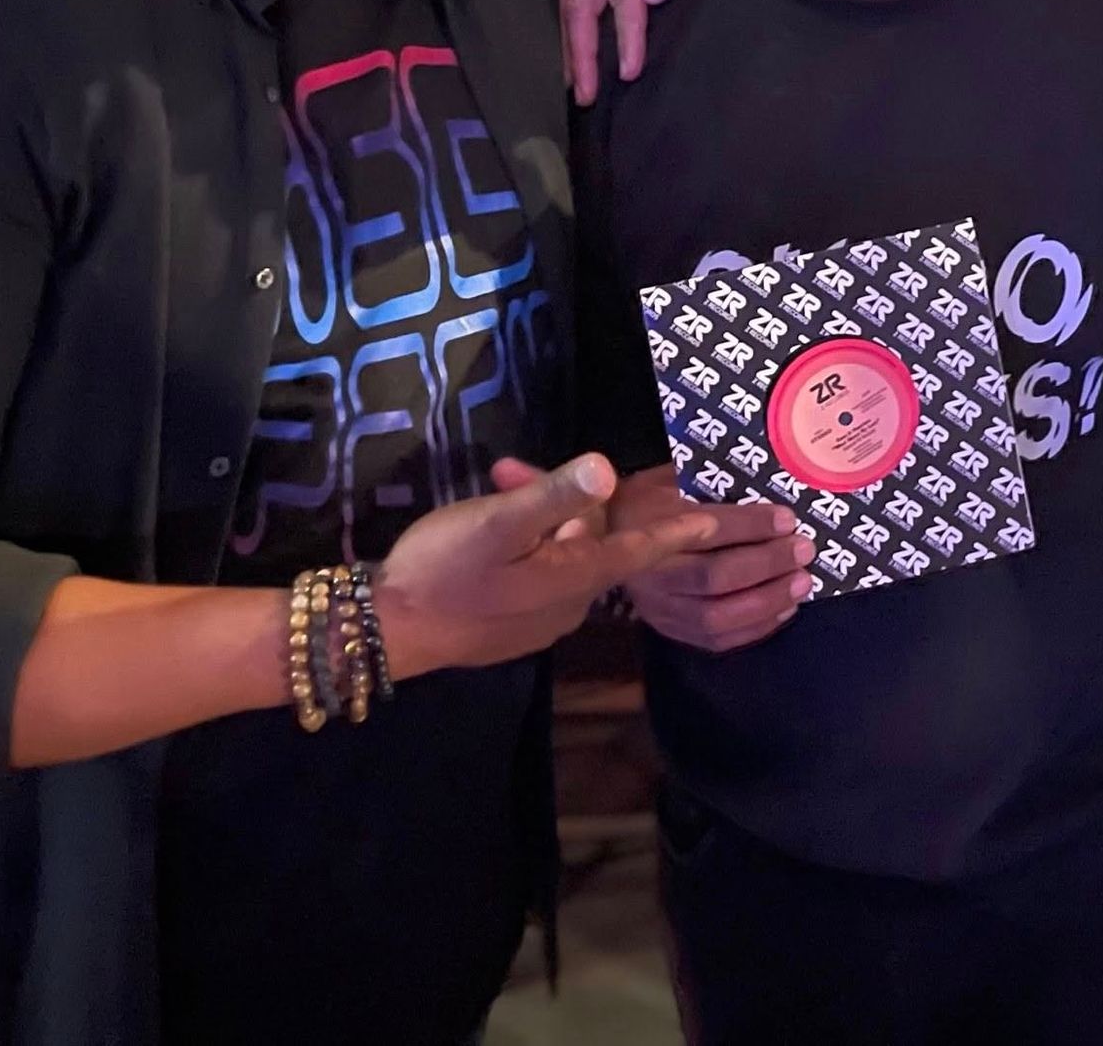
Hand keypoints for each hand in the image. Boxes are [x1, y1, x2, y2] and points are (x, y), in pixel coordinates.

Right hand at [373, 452, 719, 677]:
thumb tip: (608, 469)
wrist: (386, 634)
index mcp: (574, 577)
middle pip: (599, 548)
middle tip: (543, 472)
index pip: (641, 550)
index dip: (677, 531)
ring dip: (553, 525)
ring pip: (566, 560)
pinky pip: (543, 578)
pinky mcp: (512, 628)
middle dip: (584, 508)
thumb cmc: (444, 570)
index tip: (716, 522)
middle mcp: (569, 605)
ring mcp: (540, 622)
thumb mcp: (496, 522)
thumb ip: (552, 495)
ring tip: (512, 490)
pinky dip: (536, 549)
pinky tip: (503, 533)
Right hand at [608, 465, 814, 651]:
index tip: (788, 519)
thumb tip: (769, 480)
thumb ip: (710, 479)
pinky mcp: (666, 628)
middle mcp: (650, 571)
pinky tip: (784, 611)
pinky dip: (754, 629)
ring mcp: (657, 606)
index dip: (751, 525)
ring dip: (766, 602)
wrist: (600, 536)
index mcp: (648, 523)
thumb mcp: (673, 475)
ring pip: (715, 617)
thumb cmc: (649, 498)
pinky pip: (714, 640)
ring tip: (802, 583)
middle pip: (714, 577)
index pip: (706, 528)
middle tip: (804, 550)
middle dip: (766, 565)